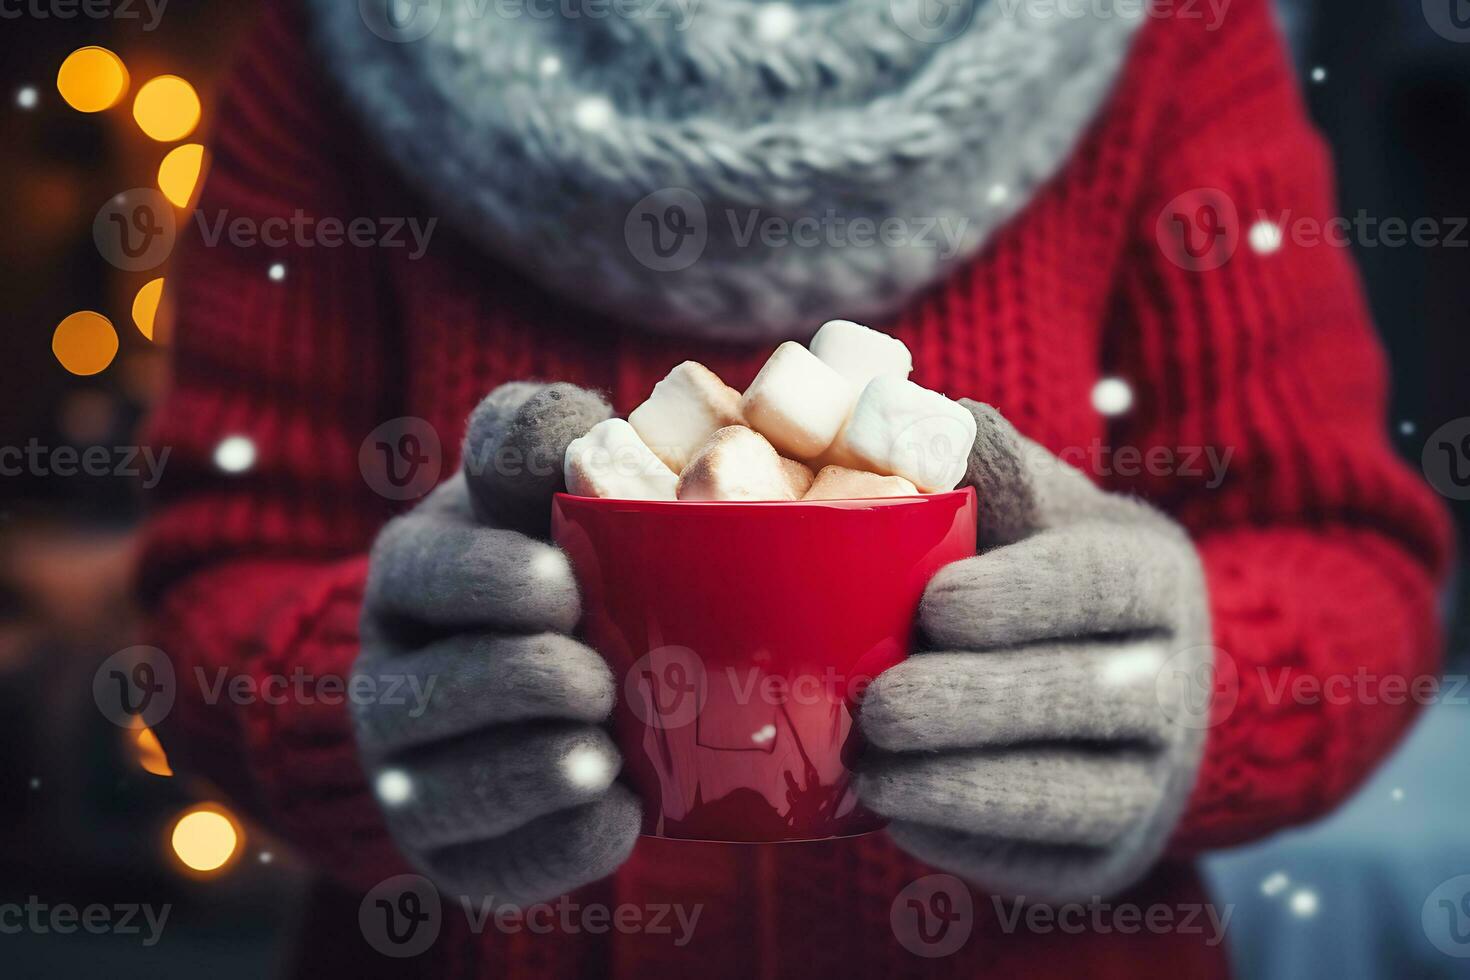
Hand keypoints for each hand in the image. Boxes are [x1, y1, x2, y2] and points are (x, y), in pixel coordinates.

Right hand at [353, 382, 642, 905]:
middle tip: (596, 679)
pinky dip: (556, 846)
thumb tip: (575, 430)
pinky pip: (492, 866)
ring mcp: (417, 775)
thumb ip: (542, 439)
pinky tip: (619, 812)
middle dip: (511, 683)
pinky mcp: (463, 852)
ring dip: (523, 776)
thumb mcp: (536, 482)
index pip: (421, 574)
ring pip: (442, 791)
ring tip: (600, 757)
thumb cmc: (551, 552)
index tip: (561, 583)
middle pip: (422, 694)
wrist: (546, 671)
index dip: (482, 582)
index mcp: (414, 577)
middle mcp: (394, 680)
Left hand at [856, 402, 1211, 899]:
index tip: (936, 605)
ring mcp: (1150, 783)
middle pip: (1078, 698)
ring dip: (960, 790)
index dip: (1020, 599)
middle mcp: (1171, 686)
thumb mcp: (1048, 508)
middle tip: (881, 708)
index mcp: (1148, 579)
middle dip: (973, 705)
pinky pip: (1042, 860)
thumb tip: (908, 415)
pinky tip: (900, 816)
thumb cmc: (1060, 578)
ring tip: (871, 771)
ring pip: (1066, 797)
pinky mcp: (1110, 858)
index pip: (1094, 587)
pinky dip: (967, 843)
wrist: (1149, 684)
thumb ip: (987, 465)